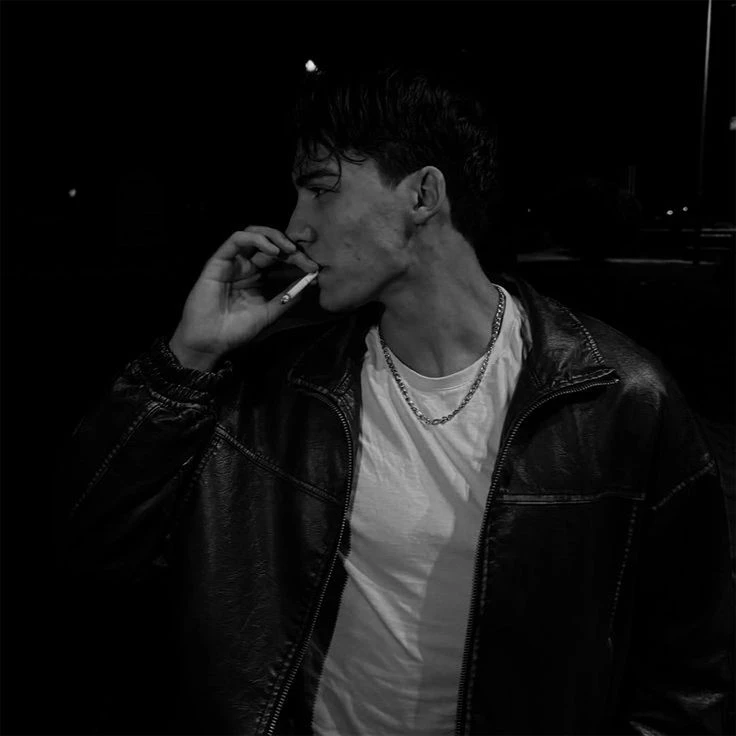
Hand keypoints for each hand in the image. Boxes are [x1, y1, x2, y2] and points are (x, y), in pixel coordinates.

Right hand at [169, 226, 318, 370]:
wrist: (211, 341)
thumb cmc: (236, 330)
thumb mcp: (270, 313)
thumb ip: (288, 298)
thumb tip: (310, 283)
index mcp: (259, 276)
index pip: (282, 259)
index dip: (300, 258)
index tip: (316, 268)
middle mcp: (247, 265)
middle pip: (273, 245)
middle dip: (293, 247)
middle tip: (310, 258)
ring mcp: (234, 261)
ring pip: (255, 234)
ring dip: (276, 237)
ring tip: (291, 250)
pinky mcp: (219, 259)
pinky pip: (237, 239)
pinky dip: (256, 239)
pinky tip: (273, 251)